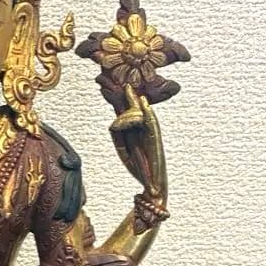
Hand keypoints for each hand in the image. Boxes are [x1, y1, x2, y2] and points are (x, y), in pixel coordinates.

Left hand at [111, 87, 165, 201]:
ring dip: (134, 101)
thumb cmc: (139, 168)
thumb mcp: (124, 150)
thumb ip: (119, 136)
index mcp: (135, 132)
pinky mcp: (156, 140)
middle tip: (120, 80)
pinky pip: (152, 125)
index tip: (110, 87)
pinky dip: (148, 114)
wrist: (153, 185)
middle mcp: (143, 130)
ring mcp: (151, 134)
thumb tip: (112, 123)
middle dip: (127, 96)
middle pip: (134, 109)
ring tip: (128, 89)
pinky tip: (144, 104)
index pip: (125, 113)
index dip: (119, 100)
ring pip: (141, 114)